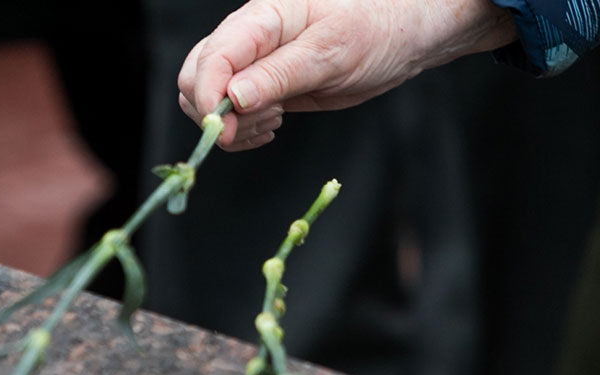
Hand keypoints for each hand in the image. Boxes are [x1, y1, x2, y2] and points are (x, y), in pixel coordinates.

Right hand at [176, 0, 516, 150]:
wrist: (404, 35)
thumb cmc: (375, 29)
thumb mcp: (331, 52)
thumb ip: (280, 74)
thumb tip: (233, 98)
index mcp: (260, 18)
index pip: (211, 58)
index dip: (207, 97)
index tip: (224, 130)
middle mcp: (249, 39)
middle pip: (195, 78)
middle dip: (213, 114)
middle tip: (258, 128)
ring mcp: (255, 64)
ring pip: (207, 98)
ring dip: (231, 124)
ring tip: (273, 123)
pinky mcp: (266, 86)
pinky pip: (233, 111)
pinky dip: (242, 129)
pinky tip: (271, 128)